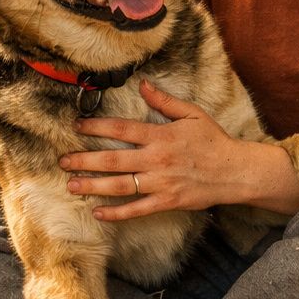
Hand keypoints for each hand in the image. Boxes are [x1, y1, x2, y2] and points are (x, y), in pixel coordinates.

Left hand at [61, 80, 265, 220]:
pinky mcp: (167, 201)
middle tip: (62, 161)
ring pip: (120, 185)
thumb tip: (142, 85)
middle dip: (84, 160)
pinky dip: (116, 213)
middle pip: (113, 159)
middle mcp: (157, 159)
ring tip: (72, 185)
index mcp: (161, 135)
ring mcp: (161, 182)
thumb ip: (165, 101)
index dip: (96, 127)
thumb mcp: (192, 114)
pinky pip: (137, 209)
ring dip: (93, 186)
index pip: (122, 129)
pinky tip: (98, 213)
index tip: (77, 126)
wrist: (235, 172)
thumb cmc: (213, 142)